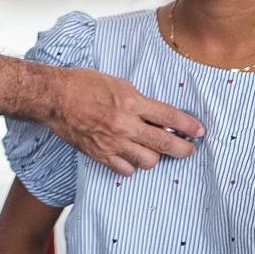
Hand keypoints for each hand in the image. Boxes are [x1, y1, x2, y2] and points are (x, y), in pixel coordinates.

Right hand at [43, 67, 201, 175]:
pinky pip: (126, 170)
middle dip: (183, 149)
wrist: (55, 97)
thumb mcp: (118, 83)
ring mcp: (112, 143)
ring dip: (154, 156)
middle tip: (189, 149)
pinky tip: (131, 156)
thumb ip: (139, 100)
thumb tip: (157, 114)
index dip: (189, 126)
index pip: (170, 117)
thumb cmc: (84, 84)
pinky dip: (131, 165)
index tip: (199, 131)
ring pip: (148, 161)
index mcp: (132, 102)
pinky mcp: (100, 155)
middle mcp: (125, 124)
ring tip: (153, 150)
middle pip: (165, 143)